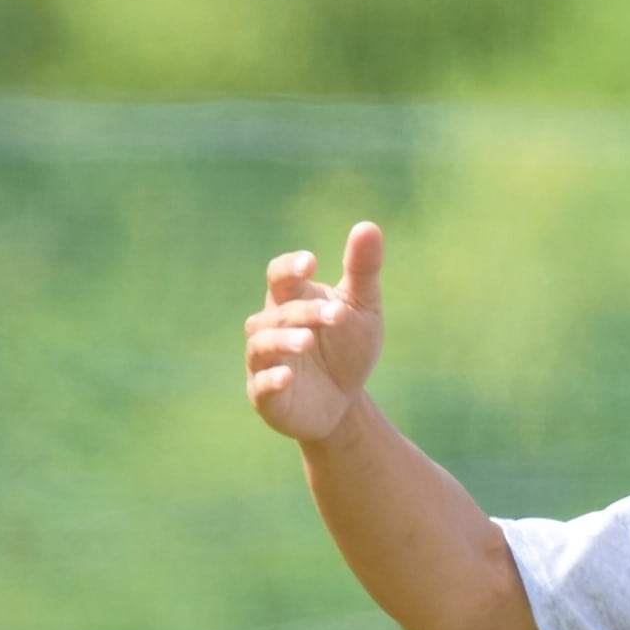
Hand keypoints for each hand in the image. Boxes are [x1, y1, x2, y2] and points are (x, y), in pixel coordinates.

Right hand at [246, 221, 386, 442]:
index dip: (290, 268)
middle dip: (306, 311)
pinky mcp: (266, 397)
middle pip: (278, 311)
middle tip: (338, 315)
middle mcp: (270, 327)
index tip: (311, 263)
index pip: (279, 276)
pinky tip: (286, 377)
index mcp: (291, 300)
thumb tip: (368, 225)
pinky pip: (260, 386)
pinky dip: (270, 380)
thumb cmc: (347, 349)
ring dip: (283, 340)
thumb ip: (362, 271)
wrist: (345, 404)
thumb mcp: (362, 309)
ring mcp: (264, 362)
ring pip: (262, 345)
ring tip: (307, 340)